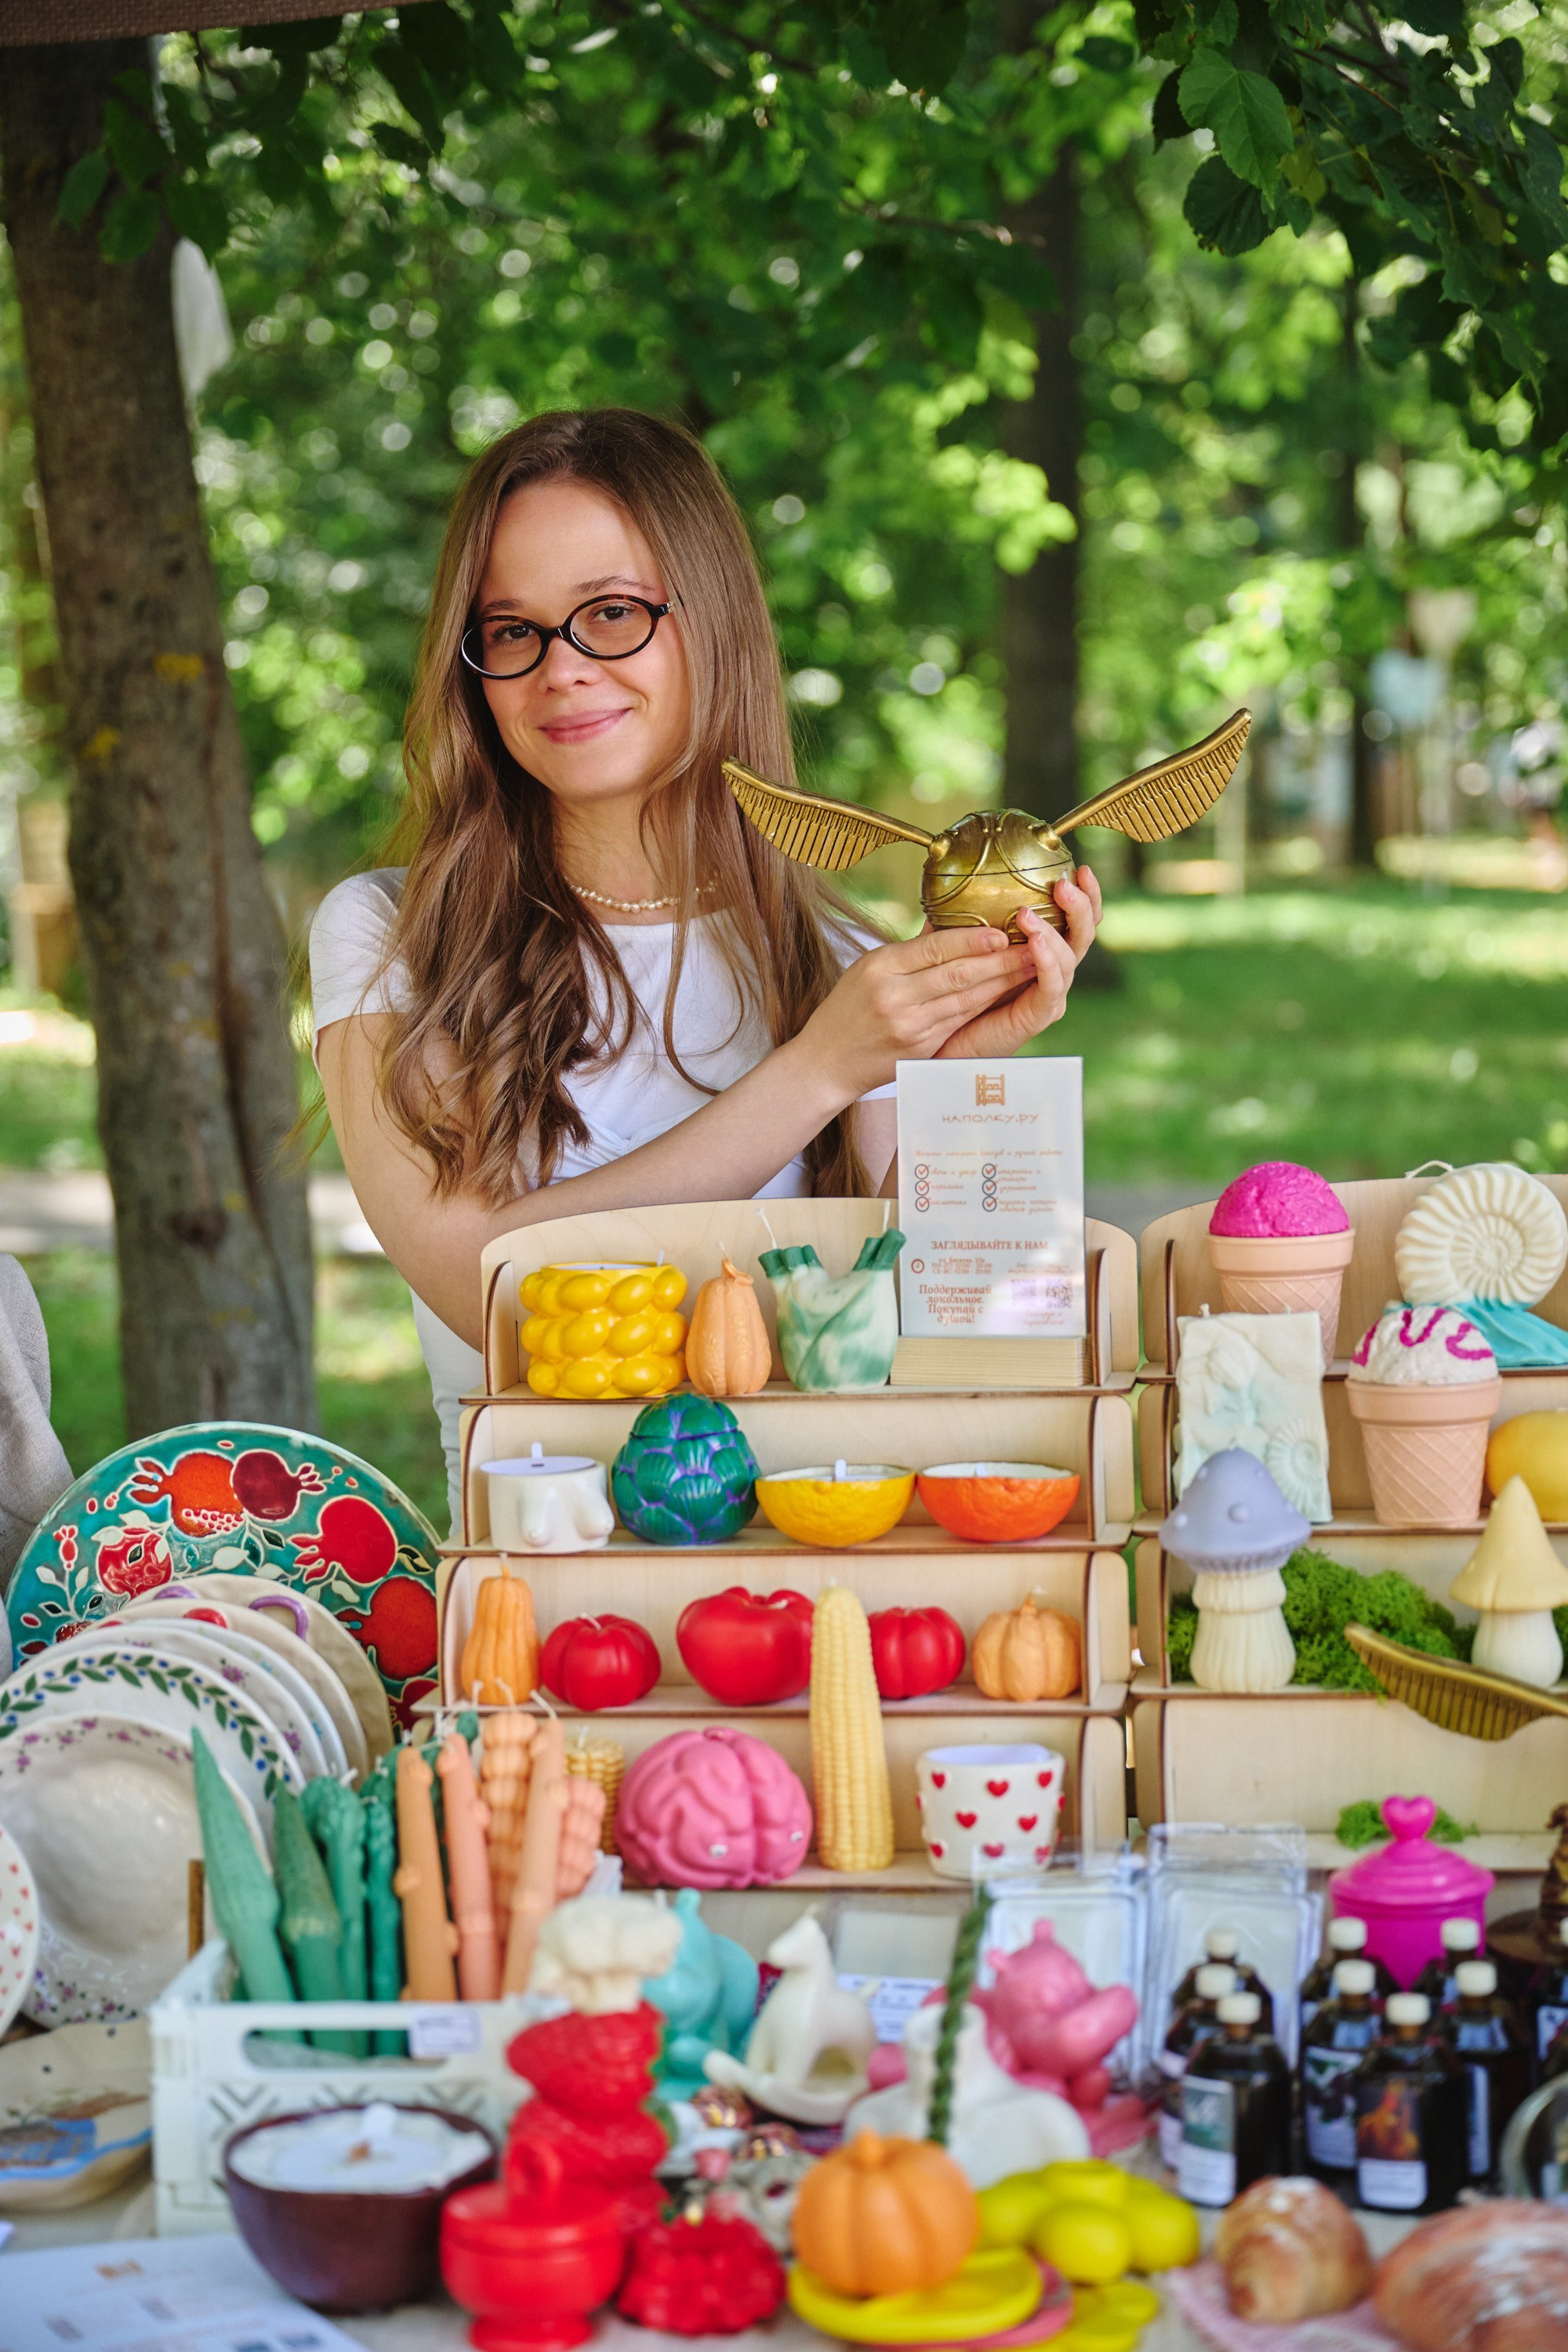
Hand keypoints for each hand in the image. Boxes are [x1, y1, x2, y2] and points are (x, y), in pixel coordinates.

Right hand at [798, 924, 1038, 1099]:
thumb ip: (909, 951)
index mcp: (880, 967)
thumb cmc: (847, 1009)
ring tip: (1030, 967)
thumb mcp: (867, 967)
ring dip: (1002, 983)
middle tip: (1033, 946)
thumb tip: (948, 922)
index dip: (973, 939)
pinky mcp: (920, 1048)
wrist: (826, 1062)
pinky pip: (959, 1021)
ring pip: (966, 999)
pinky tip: (1004, 994)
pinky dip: (985, 1006)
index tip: (1001, 931)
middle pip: (958, 974)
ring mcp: (909, 1025)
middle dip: (1000, 960)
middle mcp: (895, 996)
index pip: (935, 948)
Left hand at [935, 866, 1101, 1060]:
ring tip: (1030, 914)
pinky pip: (1052, 988)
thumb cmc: (955, 995)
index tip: (1081, 868)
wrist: (944, 1042)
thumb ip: (963, 922)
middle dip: (1080, 907)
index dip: (1085, 895)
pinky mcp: (1039, 1015)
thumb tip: (951, 887)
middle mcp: (1053, 970)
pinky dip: (1047, 963)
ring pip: (1070, 959)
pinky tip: (1035, 943)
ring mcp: (1049, 994)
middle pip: (1083, 935)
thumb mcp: (959, 949)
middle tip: (1064, 885)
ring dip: (1053, 932)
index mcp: (1042, 951)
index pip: (1074, 920)